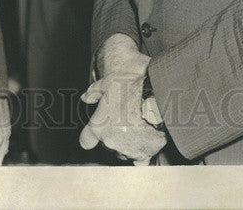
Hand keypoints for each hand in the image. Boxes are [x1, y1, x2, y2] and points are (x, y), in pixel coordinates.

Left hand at [79, 35, 165, 163]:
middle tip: (124, 119)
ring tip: (137, 125)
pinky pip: (139, 161)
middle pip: (107, 144)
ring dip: (127, 142)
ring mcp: (127, 150)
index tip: (93, 134)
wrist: (157, 97)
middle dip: (113, 135)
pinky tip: (144, 144)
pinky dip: (140, 154)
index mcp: (99, 126)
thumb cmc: (132, 89)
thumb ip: (94, 91)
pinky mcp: (144, 154)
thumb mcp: (108, 81)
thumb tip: (86, 97)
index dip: (89, 137)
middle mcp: (111, 142)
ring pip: (123, 151)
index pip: (86, 140)